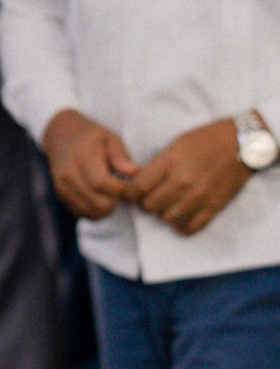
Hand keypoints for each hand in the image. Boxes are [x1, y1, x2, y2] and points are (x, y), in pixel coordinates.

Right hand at [42, 109, 136, 219]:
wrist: (60, 136)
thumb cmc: (90, 137)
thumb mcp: (109, 138)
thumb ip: (120, 155)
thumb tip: (133, 172)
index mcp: (81, 157)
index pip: (101, 184)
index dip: (121, 189)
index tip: (129, 183)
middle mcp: (67, 174)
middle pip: (99, 203)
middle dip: (116, 201)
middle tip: (120, 189)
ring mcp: (62, 187)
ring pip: (92, 213)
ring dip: (107, 208)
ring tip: (110, 193)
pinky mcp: (61, 196)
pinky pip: (83, 214)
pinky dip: (95, 210)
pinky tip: (99, 196)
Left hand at [129, 118, 249, 235]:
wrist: (239, 145)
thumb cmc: (203, 140)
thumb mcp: (173, 146)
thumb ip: (156, 165)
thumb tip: (136, 180)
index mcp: (168, 163)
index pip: (137, 187)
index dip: (129, 192)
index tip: (129, 192)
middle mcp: (182, 182)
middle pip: (150, 205)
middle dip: (145, 202)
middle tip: (149, 197)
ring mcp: (199, 197)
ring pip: (168, 218)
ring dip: (164, 213)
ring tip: (166, 205)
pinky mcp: (214, 207)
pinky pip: (192, 227)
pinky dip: (182, 227)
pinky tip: (179, 219)